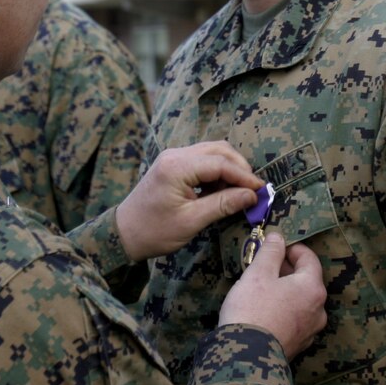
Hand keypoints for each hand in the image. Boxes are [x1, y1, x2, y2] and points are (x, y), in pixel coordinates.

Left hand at [116, 141, 261, 261]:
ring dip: (229, 169)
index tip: (261, 191)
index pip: (220, 163)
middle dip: (240, 168)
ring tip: (240, 193)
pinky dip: (217, 172)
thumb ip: (222, 205)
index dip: (244, 176)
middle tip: (254, 191)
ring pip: (212, 152)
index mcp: (177, 166)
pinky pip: (202, 160)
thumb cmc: (154, 231)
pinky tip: (223, 191)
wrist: (123, 233)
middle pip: (219, 150)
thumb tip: (251, 196)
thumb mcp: (191, 221)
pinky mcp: (173, 164)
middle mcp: (175, 155)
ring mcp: (173, 157)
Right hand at [219, 234, 327, 360]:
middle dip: (286, 269)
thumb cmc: (252, 308)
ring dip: (285, 290)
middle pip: (306, 280)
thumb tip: (278, 237)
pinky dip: (284, 308)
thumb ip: (271, 252)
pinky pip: (295, 318)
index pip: (309, 258)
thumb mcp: (258, 273)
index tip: (274, 246)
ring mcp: (311, 330)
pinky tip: (265, 310)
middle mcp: (318, 309)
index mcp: (312, 288)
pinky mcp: (300, 344)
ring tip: (261, 288)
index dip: (291, 248)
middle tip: (263, 266)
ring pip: (301, 300)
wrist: (246, 357)